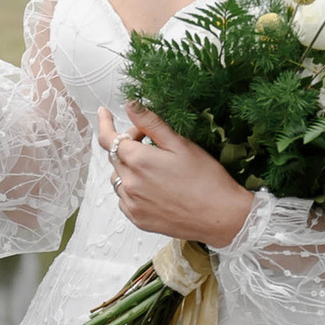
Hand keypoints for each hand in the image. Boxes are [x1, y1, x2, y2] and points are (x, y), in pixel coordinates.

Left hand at [97, 104, 253, 245]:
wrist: (220, 217)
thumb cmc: (206, 179)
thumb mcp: (180, 144)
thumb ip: (152, 124)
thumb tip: (131, 106)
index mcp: (138, 161)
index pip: (108, 138)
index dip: (105, 123)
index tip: (104, 113)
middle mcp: (129, 183)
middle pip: (116, 156)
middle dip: (129, 144)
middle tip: (151, 141)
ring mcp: (132, 204)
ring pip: (119, 177)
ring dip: (129, 167)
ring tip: (155, 167)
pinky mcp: (138, 219)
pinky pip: (125, 198)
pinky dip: (133, 188)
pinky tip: (154, 187)